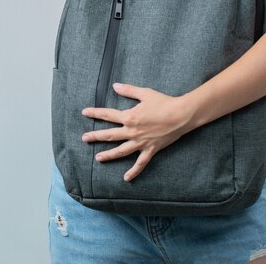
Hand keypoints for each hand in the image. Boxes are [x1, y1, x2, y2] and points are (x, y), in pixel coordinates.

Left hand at [80, 82, 196, 181]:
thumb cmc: (164, 102)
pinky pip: (140, 163)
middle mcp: (132, 131)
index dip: (95, 113)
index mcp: (129, 117)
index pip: (108, 115)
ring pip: (121, 151)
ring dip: (108, 155)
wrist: (181, 115)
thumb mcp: (145, 93)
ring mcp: (141, 142)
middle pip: (110, 135)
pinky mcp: (150, 149)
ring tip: (98, 158)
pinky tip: (126, 178)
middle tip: (84, 138)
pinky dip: (133, 172)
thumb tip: (115, 86)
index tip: (84, 112)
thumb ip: (128, 90)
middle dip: (95, 136)